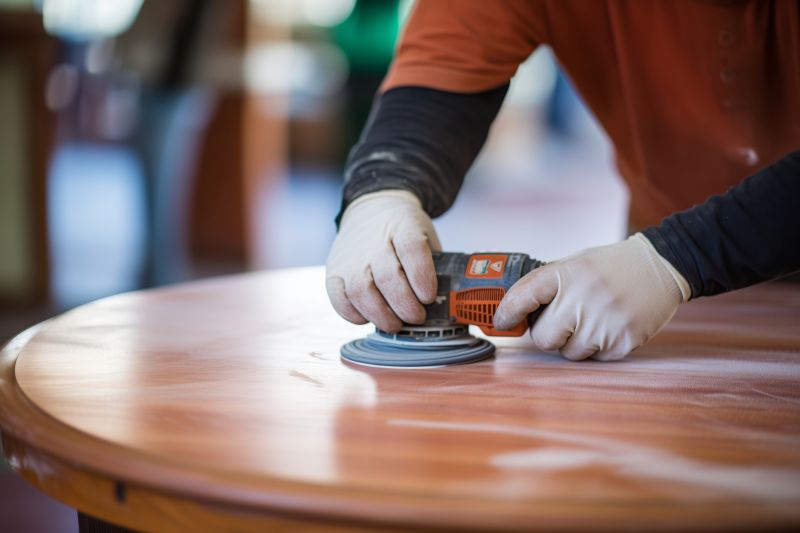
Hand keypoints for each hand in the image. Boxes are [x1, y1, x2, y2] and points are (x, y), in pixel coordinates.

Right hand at [325, 190, 440, 331]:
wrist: (370, 212)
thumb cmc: (403, 232)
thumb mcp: (425, 234)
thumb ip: (434, 263)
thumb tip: (444, 302)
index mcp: (402, 226)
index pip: (412, 249)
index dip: (422, 277)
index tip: (428, 297)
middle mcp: (373, 241)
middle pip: (388, 276)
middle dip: (405, 305)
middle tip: (417, 317)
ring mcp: (350, 257)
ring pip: (361, 291)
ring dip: (381, 315)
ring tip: (395, 324)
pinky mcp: (334, 272)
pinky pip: (339, 298)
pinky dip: (353, 314)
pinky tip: (369, 317)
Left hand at [493, 234, 690, 360]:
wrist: (662, 266)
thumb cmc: (610, 267)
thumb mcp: (574, 263)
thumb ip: (545, 285)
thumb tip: (510, 311)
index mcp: (567, 273)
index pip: (523, 297)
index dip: (507, 313)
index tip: (500, 322)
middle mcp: (584, 297)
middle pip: (543, 338)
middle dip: (547, 334)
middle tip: (560, 321)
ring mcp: (605, 321)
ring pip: (569, 352)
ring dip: (574, 342)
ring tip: (591, 318)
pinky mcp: (623, 340)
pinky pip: (594, 359)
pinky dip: (597, 347)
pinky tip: (608, 325)